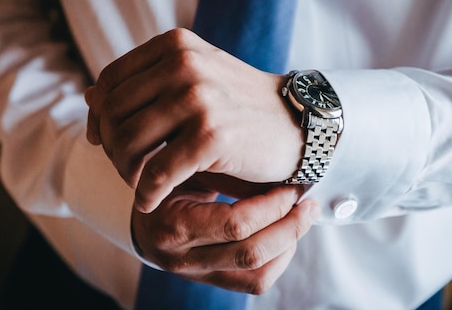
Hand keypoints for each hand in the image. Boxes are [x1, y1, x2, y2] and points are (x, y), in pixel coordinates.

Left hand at [85, 28, 302, 211]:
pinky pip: (157, 173)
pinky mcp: (210, 135)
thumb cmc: (238, 106)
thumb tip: (88, 97)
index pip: (109, 82)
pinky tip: (151, 202)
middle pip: (112, 114)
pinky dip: (147, 193)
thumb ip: (144, 84)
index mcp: (175, 45)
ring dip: (126, 172)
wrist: (296, 124)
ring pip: (127, 143)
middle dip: (110, 148)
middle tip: (126, 169)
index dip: (98, 116)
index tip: (102, 141)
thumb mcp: (193, 79)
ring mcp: (197, 98)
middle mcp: (183, 64)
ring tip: (140, 184)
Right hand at [131, 174, 318, 293]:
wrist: (145, 216)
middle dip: (288, 227)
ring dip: (288, 245)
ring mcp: (197, 275)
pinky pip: (254, 283)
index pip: (234, 224)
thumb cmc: (167, 182)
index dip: (270, 206)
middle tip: (306, 203)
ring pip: (256, 275)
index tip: (289, 187)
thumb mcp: (187, 169)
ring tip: (302, 218)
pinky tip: (286, 236)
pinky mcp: (211, 282)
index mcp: (171, 225)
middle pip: (250, 254)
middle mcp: (182, 258)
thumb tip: (275, 174)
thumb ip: (223, 173)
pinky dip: (279, 260)